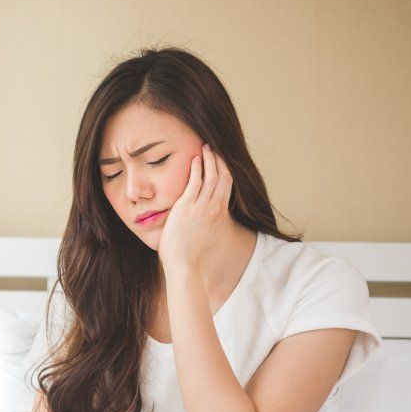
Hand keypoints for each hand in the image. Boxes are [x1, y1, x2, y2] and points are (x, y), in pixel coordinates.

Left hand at [157, 143, 233, 268]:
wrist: (184, 263)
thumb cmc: (190, 253)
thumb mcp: (204, 233)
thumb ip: (205, 221)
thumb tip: (201, 217)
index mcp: (219, 214)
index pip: (227, 185)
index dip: (224, 169)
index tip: (220, 159)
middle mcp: (213, 208)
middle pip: (222, 177)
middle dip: (219, 160)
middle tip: (213, 148)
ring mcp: (201, 207)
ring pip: (211, 177)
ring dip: (209, 160)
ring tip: (204, 148)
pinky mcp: (186, 207)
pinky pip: (195, 183)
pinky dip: (196, 169)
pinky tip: (194, 159)